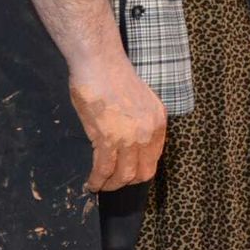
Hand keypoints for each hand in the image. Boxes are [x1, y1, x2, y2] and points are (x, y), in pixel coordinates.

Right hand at [68, 53, 166, 190]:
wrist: (100, 63)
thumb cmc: (113, 77)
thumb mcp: (140, 103)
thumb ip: (139, 124)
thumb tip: (129, 144)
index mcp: (158, 122)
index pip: (154, 158)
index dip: (140, 170)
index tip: (127, 174)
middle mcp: (149, 132)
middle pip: (142, 172)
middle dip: (126, 182)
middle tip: (113, 183)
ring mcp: (130, 137)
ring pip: (124, 175)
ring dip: (110, 185)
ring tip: (100, 185)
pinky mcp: (108, 139)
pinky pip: (104, 169)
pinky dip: (97, 181)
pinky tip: (91, 184)